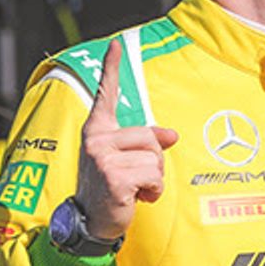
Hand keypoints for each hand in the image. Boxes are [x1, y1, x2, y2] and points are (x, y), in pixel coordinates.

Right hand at [77, 40, 178, 239]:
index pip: (106, 94)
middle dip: (154, 161)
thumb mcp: (128, 160)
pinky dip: (153, 192)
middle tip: (135, 177)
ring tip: (134, 188)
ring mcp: (102, 157)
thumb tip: (172, 136)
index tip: (116, 44)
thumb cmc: (111, 187)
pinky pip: (153, 176)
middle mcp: (96, 139)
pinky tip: (135, 198)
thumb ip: (148, 143)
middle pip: (152, 137)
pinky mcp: (114, 177)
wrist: (92, 221)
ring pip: (155, 159)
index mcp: (98, 130)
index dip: (111, 68)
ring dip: (153, 179)